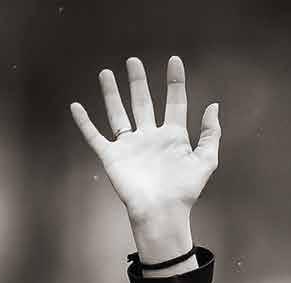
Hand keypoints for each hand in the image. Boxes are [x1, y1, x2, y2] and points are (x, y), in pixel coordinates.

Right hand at [70, 56, 219, 254]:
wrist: (162, 213)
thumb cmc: (185, 191)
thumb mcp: (205, 161)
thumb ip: (210, 134)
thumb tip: (213, 105)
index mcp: (173, 137)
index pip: (175, 103)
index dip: (175, 82)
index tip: (174, 61)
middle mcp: (150, 137)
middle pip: (143, 102)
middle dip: (138, 82)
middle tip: (134, 61)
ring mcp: (130, 146)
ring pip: (118, 113)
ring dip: (111, 94)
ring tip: (106, 73)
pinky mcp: (112, 156)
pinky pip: (95, 136)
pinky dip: (85, 122)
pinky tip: (77, 107)